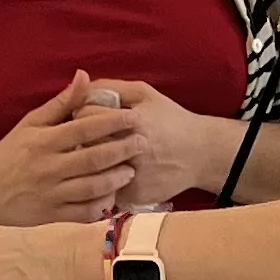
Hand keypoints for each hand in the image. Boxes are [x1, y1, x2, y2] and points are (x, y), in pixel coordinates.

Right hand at [0, 70, 143, 228]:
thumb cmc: (11, 154)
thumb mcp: (31, 123)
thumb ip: (62, 103)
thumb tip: (85, 76)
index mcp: (44, 142)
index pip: (84, 129)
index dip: (112, 122)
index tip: (134, 118)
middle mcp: (48, 168)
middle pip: (93, 159)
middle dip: (122, 150)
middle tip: (143, 143)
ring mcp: (50, 194)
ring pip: (91, 188)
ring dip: (116, 179)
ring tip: (131, 171)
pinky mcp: (51, 216)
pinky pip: (83, 213)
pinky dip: (101, 205)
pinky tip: (112, 196)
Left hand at [90, 79, 227, 204]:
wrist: (200, 154)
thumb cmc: (170, 119)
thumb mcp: (145, 94)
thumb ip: (112, 87)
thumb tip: (82, 83)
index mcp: (134, 122)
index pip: (86, 116)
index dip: (81, 113)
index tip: (83, 115)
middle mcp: (132, 151)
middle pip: (84, 145)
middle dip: (79, 139)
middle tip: (84, 136)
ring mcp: (132, 176)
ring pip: (90, 171)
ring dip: (86, 164)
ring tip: (91, 155)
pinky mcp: (133, 195)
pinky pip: (102, 191)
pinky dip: (99, 183)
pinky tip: (105, 174)